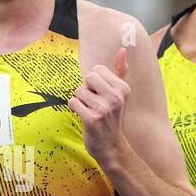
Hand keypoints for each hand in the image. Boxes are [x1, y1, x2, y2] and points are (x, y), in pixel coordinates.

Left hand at [69, 48, 129, 166]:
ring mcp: (104, 109)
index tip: (101, 96)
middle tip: (94, 103)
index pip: (97, 70)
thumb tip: (122, 50)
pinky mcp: (92, 119)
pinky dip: (74, 108)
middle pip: (88, 77)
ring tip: (90, 111)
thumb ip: (120, 71)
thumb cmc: (112, 117)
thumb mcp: (120, 94)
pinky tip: (84, 117)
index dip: (94, 83)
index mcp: (123, 88)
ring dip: (80, 101)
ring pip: (78, 91)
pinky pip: (73, 102)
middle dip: (86, 90)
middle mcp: (116, 97)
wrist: (110, 145)